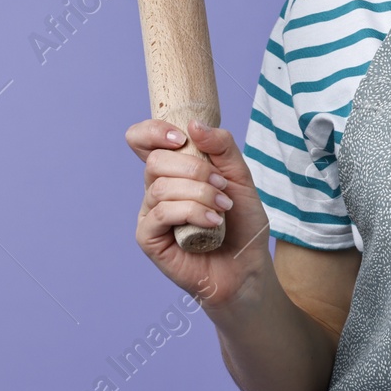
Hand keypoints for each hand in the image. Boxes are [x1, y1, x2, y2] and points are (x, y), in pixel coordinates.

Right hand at [125, 117, 272, 310]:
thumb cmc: (242, 222)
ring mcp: (150, 213)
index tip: (181, 138)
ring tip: (223, 208)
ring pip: (161, 187)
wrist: (247, 265)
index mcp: (173, 169)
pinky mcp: (148, 237)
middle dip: (195, 169)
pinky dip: (192, 213)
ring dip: (200, 194)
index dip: (153, 131)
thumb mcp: (240, 176)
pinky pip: (161, 213)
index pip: (142, 140)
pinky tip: (213, 223)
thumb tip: (193, 125)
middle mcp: (156, 188)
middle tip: (222, 186)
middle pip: (155, 161)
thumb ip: (221, 146)